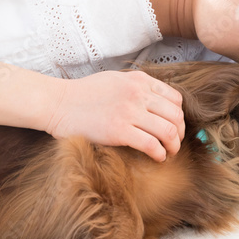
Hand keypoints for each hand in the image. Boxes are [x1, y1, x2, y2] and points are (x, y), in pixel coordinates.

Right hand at [44, 70, 184, 161]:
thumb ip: (137, 88)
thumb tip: (156, 103)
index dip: (179, 117)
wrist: (58, 103)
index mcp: (139, 81)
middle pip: (176, 116)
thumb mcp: (115, 80)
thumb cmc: (83, 94)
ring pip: (169, 131)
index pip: (175, 99)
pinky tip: (157, 158)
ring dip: (173, 146)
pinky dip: (159, 154)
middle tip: (174, 144)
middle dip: (180, 134)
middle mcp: (138, 94)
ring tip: (168, 153)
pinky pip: (151, 145)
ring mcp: (129, 112)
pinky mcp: (119, 131)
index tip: (174, 128)